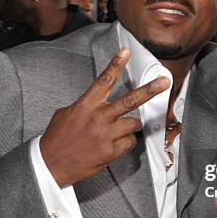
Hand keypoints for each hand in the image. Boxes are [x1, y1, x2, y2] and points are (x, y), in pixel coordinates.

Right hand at [40, 47, 169, 186]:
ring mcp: (106, 135)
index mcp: (86, 105)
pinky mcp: (111, 151)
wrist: (51, 165)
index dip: (116, 64)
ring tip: (119, 129)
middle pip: (130, 100)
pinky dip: (126, 142)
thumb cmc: (58, 138)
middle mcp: (99, 118)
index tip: (126, 52)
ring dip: (131, 125)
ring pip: (134, 123)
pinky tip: (114, 144)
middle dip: (150, 90)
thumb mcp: (67, 114)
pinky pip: (130, 142)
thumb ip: (86, 105)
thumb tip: (99, 102)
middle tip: (165, 82)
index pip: (104, 80)